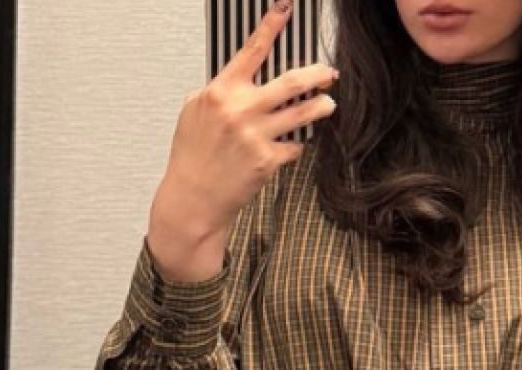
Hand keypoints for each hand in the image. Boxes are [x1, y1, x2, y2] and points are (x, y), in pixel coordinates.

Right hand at [158, 0, 338, 234]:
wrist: (193, 197)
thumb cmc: (192, 154)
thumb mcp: (195, 111)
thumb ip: (220, 91)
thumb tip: (244, 76)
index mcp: (220, 92)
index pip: (251, 51)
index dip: (271, 27)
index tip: (286, 9)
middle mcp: (240, 110)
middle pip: (291, 82)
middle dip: (317, 74)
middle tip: (329, 72)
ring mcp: (256, 135)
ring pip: (304, 113)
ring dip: (322, 106)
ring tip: (328, 104)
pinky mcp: (268, 160)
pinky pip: (295, 144)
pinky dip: (296, 143)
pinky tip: (291, 145)